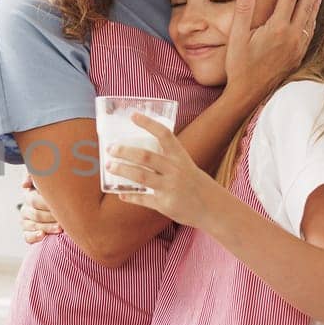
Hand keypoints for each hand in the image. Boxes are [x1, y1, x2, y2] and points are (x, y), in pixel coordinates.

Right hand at [17, 175, 61, 243]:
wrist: (57, 207)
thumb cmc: (55, 193)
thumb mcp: (45, 181)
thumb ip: (35, 177)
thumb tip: (23, 185)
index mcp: (28, 195)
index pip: (34, 200)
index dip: (46, 204)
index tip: (59, 206)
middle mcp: (25, 208)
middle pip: (35, 214)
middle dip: (50, 217)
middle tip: (64, 219)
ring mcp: (25, 221)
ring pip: (33, 226)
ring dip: (47, 227)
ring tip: (60, 228)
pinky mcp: (27, 233)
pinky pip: (27, 237)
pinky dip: (34, 237)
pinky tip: (43, 235)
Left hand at [107, 115, 224, 227]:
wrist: (214, 209)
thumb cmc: (195, 183)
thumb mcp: (185, 166)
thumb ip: (165, 159)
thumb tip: (138, 153)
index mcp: (181, 157)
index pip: (164, 135)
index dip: (148, 123)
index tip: (133, 116)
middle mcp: (175, 170)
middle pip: (146, 157)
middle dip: (125, 152)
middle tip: (110, 148)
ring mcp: (170, 188)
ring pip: (141, 177)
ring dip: (122, 170)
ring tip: (109, 166)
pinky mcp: (165, 205)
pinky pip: (143, 199)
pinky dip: (130, 196)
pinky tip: (120, 193)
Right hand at [223, 0, 323, 105]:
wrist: (248, 93)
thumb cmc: (239, 66)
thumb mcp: (236, 36)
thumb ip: (243, 9)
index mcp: (277, 28)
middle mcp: (292, 36)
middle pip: (306, 5)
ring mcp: (297, 47)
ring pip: (311, 19)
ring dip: (315, 2)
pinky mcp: (297, 56)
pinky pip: (310, 33)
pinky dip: (313, 19)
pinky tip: (311, 17)